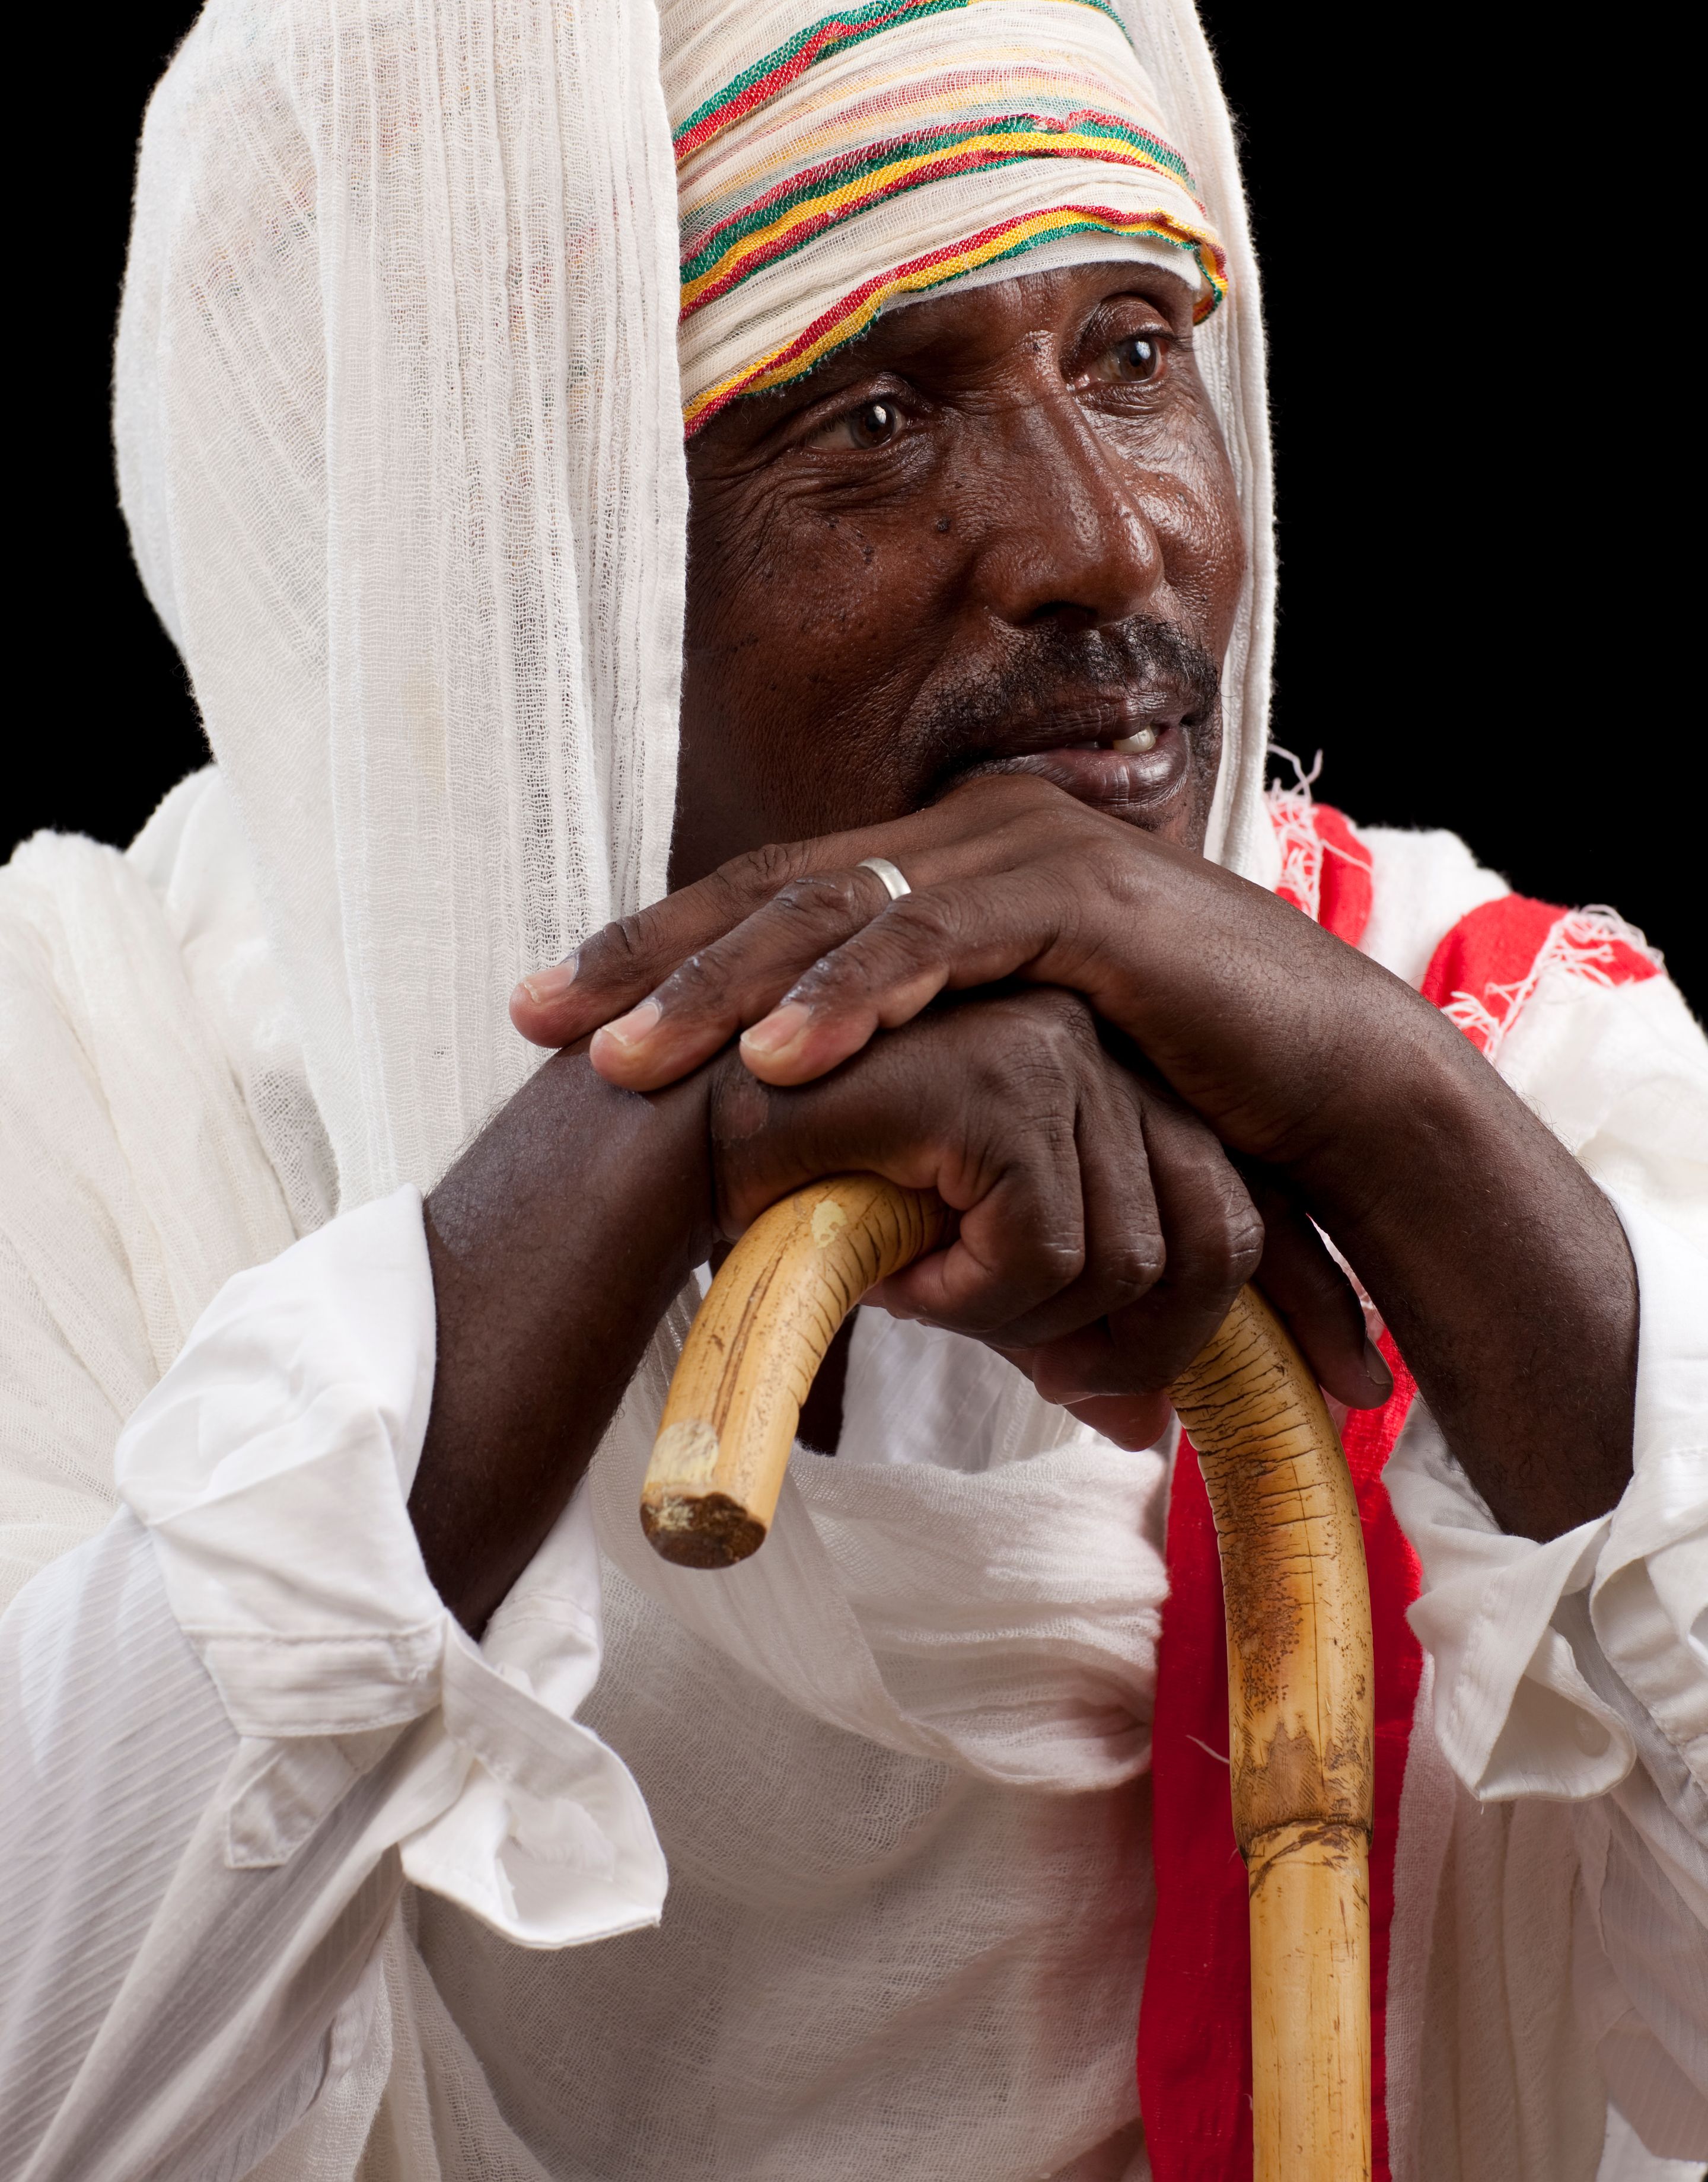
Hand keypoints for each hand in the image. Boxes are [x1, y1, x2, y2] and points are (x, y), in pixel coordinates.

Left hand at [512, 774, 1639, 1538]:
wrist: (1334, 1092)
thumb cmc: (1166, 1092)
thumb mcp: (1009, 1067)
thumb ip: (913, 1061)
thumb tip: (804, 1123)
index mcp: (947, 866)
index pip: (773, 900)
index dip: (655, 951)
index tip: (546, 1014)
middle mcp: (975, 836)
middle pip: (777, 890)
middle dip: (649, 959)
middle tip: (536, 1021)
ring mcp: (1029, 854)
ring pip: (839, 910)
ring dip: (720, 985)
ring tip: (623, 1056)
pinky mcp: (1086, 901)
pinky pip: (941, 945)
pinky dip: (853, 999)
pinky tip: (774, 1054)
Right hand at [707, 988, 1378, 1445]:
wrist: (656, 1160)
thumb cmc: (793, 1208)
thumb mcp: (965, 1269)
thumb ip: (1062, 1314)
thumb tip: (1144, 1420)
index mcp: (1098, 1070)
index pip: (1243, 1195)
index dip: (1301, 1299)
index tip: (1348, 1386)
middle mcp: (1095, 1042)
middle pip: (1215, 1239)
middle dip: (1157, 1352)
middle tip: (1075, 1402)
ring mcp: (1054, 1042)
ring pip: (1134, 1258)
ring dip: (1022, 1321)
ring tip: (926, 1287)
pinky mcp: (1003, 1072)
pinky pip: (1049, 1247)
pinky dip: (969, 1293)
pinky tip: (895, 1262)